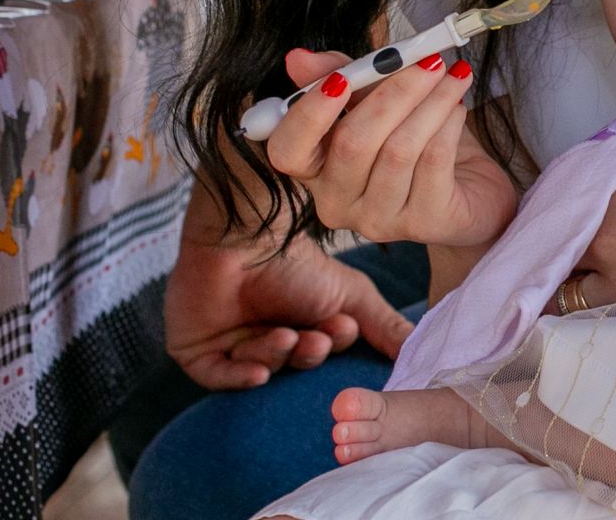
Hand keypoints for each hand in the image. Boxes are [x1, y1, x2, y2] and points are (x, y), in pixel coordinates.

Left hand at [163, 217, 413, 388]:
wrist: (246, 236)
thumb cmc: (299, 263)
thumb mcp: (352, 297)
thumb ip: (384, 325)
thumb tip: (420, 351)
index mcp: (299, 329)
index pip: (316, 355)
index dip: (328, 347)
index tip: (340, 327)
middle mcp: (264, 338)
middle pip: (288, 366)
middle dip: (305, 354)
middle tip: (315, 336)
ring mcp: (228, 345)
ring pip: (258, 370)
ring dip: (276, 355)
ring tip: (285, 333)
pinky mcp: (196, 350)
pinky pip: (218, 379)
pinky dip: (240, 378)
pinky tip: (258, 371)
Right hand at [262, 48, 516, 247]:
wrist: (469, 187)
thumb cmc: (415, 140)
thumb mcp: (378, 101)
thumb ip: (345, 77)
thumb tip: (298, 58)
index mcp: (315, 170)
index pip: (288, 152)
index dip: (308, 116)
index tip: (340, 80)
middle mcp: (337, 202)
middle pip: (352, 144)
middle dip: (394, 92)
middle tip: (427, 60)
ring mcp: (379, 219)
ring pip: (398, 150)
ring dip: (431, 102)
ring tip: (451, 76)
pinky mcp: (425, 223)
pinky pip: (434, 161)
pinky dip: (448, 123)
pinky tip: (458, 106)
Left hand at [578, 113, 615, 305]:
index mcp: (612, 181)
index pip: (565, 195)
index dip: (564, 201)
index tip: (571, 204)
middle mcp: (605, 223)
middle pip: (558, 235)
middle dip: (562, 234)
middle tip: (572, 235)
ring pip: (566, 272)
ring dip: (570, 268)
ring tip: (578, 268)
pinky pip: (587, 301)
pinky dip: (581, 297)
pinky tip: (585, 293)